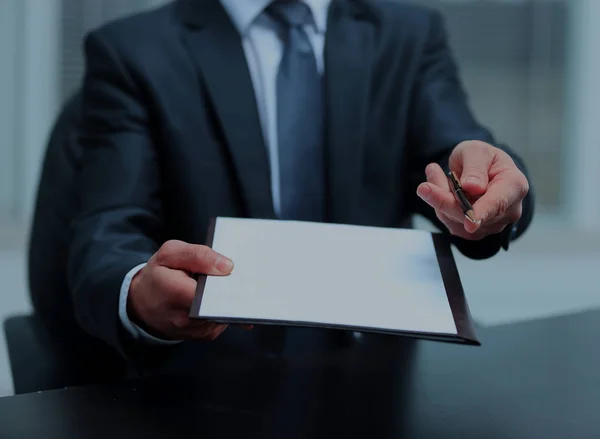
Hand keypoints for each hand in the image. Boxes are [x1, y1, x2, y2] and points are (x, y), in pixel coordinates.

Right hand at [128, 240, 251, 340]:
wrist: (142, 303)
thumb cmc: (157, 275)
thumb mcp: (170, 253)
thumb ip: (198, 255)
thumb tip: (227, 266)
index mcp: (177, 293)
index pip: (214, 292)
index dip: (230, 283)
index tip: (241, 274)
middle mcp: (186, 318)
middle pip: (224, 304)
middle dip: (234, 290)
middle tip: (241, 277)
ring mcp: (197, 330)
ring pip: (226, 312)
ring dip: (230, 299)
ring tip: (225, 284)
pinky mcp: (205, 335)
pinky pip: (223, 320)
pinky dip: (225, 307)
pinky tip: (220, 296)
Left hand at [416, 140, 528, 239]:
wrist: (479, 170)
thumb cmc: (482, 159)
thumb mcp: (477, 151)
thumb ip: (475, 167)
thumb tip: (473, 187)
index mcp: (514, 186)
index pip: (498, 203)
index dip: (482, 212)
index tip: (469, 222)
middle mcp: (508, 210)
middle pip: (471, 214)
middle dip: (445, 200)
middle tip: (424, 187)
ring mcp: (491, 224)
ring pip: (456, 220)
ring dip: (440, 198)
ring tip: (436, 174)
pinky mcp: (474, 232)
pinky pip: (450, 222)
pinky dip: (440, 206)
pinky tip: (441, 189)